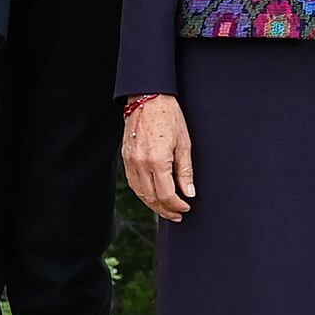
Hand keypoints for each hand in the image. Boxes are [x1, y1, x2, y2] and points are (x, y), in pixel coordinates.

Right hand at [122, 93, 193, 220]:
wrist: (147, 99)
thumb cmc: (169, 117)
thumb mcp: (184, 143)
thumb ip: (185, 171)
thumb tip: (189, 192)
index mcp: (158, 161)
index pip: (166, 194)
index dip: (177, 205)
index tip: (186, 208)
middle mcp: (141, 164)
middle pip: (152, 198)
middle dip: (166, 210)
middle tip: (178, 215)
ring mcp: (130, 162)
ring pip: (141, 193)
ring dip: (154, 205)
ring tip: (166, 210)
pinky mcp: (125, 159)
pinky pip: (133, 184)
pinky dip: (143, 194)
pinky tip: (153, 196)